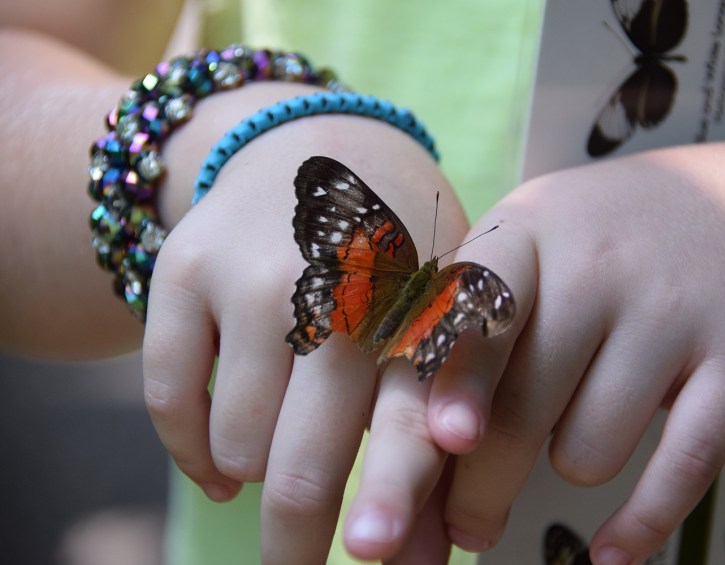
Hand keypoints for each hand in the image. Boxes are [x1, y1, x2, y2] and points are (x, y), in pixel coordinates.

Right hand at [142, 86, 469, 563]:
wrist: (315, 149)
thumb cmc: (393, 258)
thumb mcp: (432, 323)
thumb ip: (431, 434)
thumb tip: (426, 557)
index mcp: (421, 304)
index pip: (413, 426)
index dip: (397, 506)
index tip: (369, 556)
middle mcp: (341, 290)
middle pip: (308, 464)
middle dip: (298, 543)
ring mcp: (255, 276)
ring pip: (238, 446)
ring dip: (256, 472)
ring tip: (278, 451)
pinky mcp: (185, 268)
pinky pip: (169, 402)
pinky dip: (193, 453)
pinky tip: (221, 466)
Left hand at [416, 141, 724, 562]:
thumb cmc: (596, 246)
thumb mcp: (527, 255)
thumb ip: (462, 341)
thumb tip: (400, 470)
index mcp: (524, 232)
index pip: (474, 314)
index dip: (457, 382)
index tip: (445, 441)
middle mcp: (596, 263)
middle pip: (522, 407)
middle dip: (482, 488)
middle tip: (468, 527)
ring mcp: (671, 309)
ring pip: (590, 449)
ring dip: (572, 462)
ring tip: (580, 426)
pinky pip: (685, 461)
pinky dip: (643, 520)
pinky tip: (613, 553)